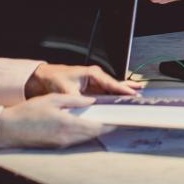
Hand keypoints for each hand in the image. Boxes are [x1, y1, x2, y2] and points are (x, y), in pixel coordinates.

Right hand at [0, 93, 107, 148]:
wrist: (8, 129)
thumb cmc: (27, 112)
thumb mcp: (53, 99)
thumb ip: (75, 100)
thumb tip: (91, 101)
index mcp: (67, 125)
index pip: (96, 127)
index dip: (110, 124)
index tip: (121, 119)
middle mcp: (66, 138)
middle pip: (93, 134)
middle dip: (105, 127)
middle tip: (115, 119)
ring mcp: (61, 144)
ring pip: (85, 139)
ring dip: (95, 131)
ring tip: (104, 121)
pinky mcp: (56, 146)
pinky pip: (76, 140)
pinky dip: (84, 134)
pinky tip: (85, 125)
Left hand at [24, 63, 139, 98]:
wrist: (43, 78)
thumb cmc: (54, 78)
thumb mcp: (66, 90)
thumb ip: (78, 100)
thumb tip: (87, 109)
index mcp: (92, 74)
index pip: (111, 83)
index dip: (122, 90)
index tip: (132, 95)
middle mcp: (96, 78)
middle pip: (115, 86)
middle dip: (127, 90)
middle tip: (140, 95)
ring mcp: (94, 84)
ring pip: (112, 90)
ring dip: (122, 94)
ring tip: (136, 96)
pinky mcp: (91, 91)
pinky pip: (106, 95)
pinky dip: (114, 98)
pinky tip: (122, 101)